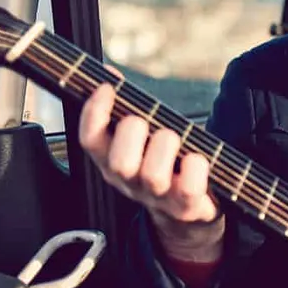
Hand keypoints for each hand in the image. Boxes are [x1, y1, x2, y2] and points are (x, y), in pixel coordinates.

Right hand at [79, 74, 224, 261]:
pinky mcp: (186, 207)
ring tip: (174, 137)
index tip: (107, 88)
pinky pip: (189, 189)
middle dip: (132, 133)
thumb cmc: (164, 164)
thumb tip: (111, 73)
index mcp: (112, 162)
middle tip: (145, 121)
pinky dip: (195, 168)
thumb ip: (126, 108)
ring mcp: (157, 197)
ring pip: (153, 175)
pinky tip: (197, 158)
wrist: (187, 214)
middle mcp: (130, 182)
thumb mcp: (140, 139)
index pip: (90, 140)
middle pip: (118, 162)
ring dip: (165, 147)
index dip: (93, 113)